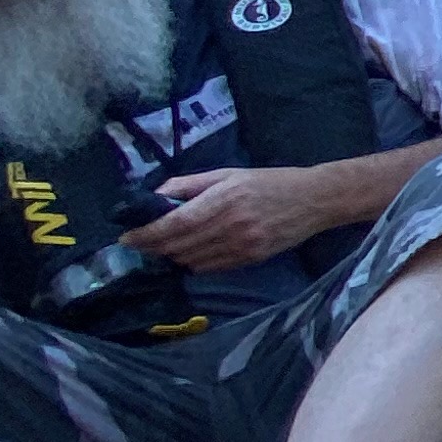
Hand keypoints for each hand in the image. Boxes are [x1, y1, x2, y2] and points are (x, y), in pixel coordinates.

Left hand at [122, 166, 337, 271]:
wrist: (315, 200)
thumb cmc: (270, 181)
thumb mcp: (230, 173)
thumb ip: (191, 184)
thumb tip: (157, 196)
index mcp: (224, 199)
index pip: (174, 223)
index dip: (146, 234)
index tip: (127, 237)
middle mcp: (231, 225)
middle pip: (178, 245)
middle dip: (152, 247)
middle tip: (138, 243)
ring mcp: (241, 246)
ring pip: (190, 260)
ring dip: (171, 256)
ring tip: (162, 248)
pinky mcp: (250, 260)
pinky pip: (209, 268)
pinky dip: (192, 263)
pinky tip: (189, 253)